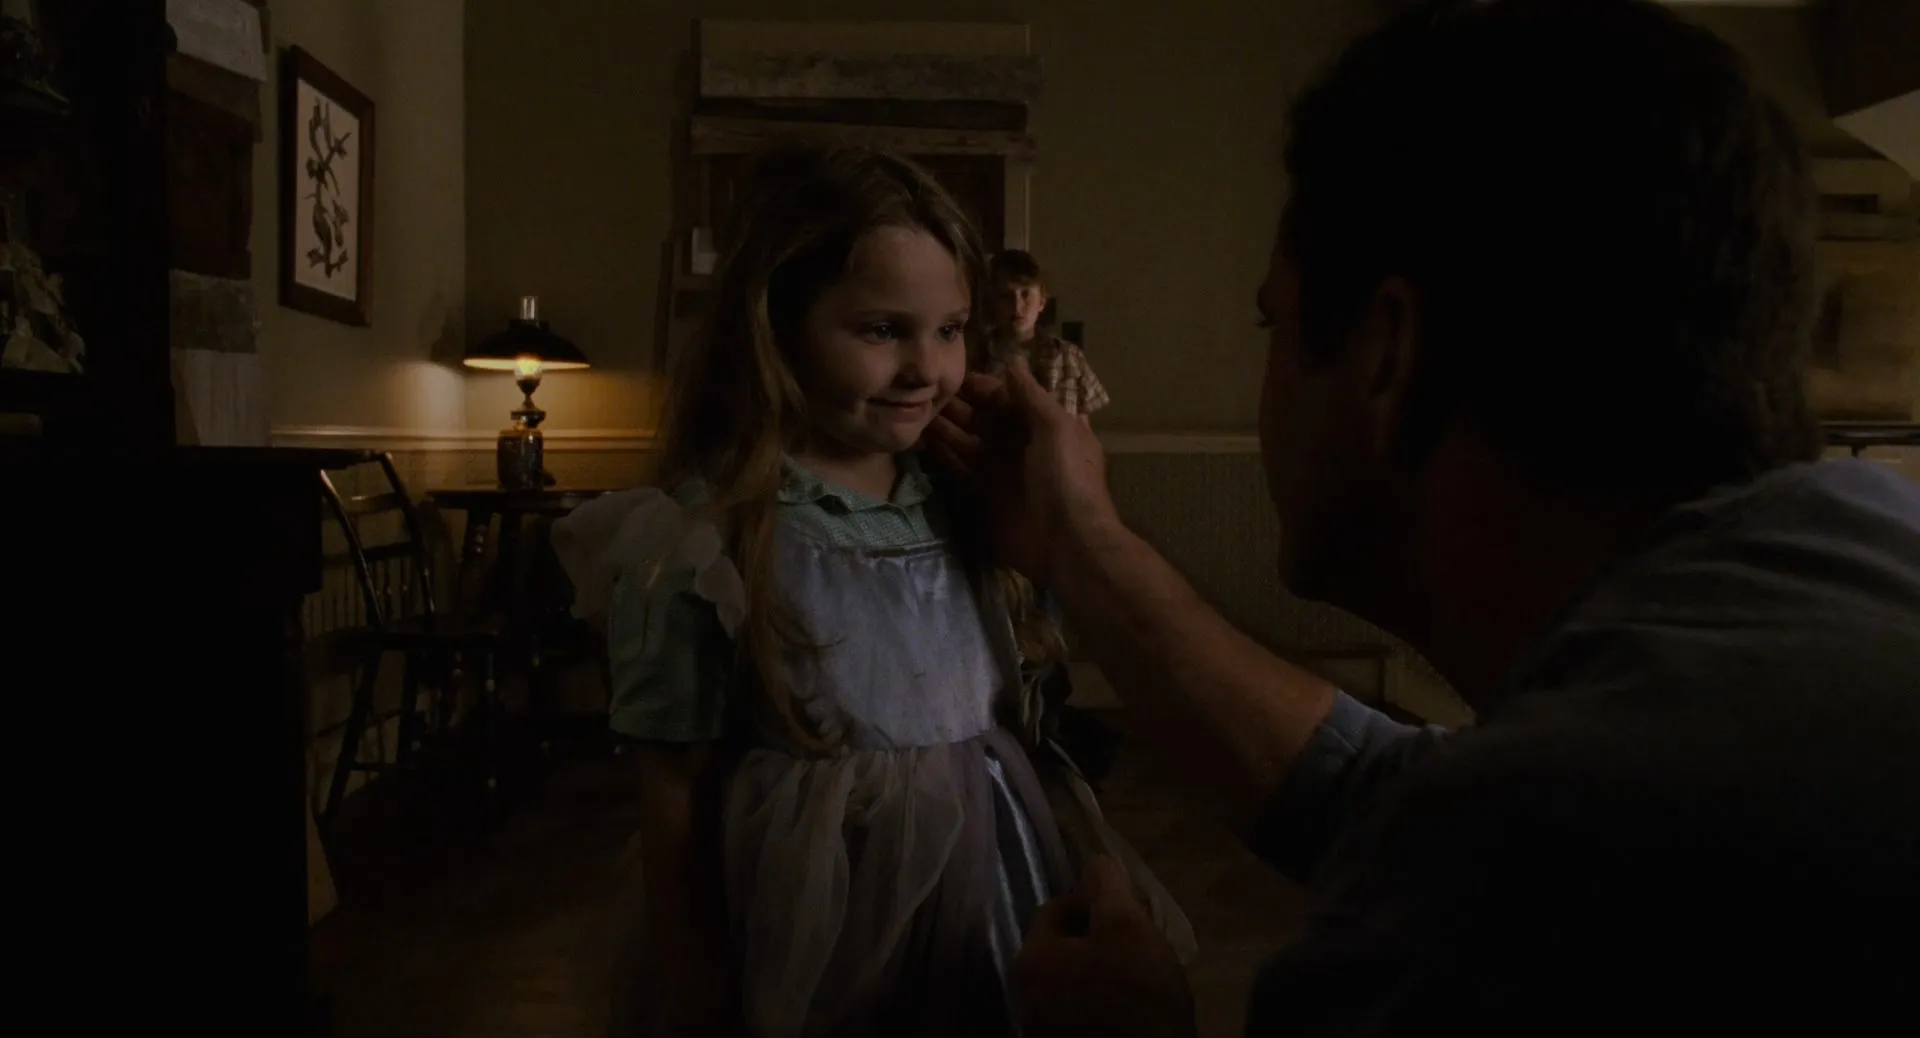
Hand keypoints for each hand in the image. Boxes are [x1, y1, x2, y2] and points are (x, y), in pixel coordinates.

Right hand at [925, 357, 1120, 585]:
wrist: (1066, 543)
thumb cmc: (1067, 478)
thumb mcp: (1056, 427)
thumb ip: (1031, 395)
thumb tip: (1013, 360)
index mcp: (1044, 423)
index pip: (1009, 395)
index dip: (983, 384)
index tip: (952, 372)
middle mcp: (1021, 442)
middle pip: (984, 416)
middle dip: (957, 404)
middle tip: (923, 390)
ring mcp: (1002, 469)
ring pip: (968, 441)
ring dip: (945, 427)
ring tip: (916, 411)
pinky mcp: (986, 494)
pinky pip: (960, 469)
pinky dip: (944, 456)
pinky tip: (923, 441)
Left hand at [1017, 857, 1196, 1037]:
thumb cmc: (1134, 993)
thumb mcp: (1126, 926)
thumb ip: (1107, 887)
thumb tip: (1095, 860)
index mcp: (1033, 958)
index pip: (1054, 908)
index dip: (1092, 899)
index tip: (1128, 907)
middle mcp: (1027, 996)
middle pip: (1063, 948)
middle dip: (1100, 935)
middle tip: (1139, 938)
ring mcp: (1044, 1030)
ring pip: (1074, 983)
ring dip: (1103, 971)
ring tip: (1141, 974)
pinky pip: (1083, 1014)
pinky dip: (1105, 1003)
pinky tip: (1133, 1008)